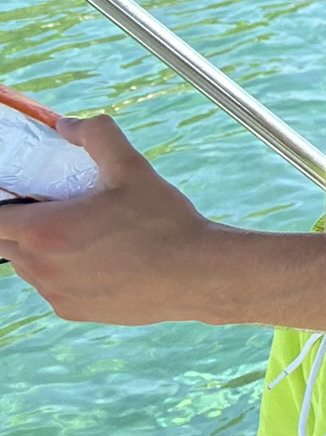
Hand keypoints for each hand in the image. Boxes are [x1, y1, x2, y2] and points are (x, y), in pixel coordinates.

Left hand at [0, 115, 218, 323]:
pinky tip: (100, 256)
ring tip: (83, 232)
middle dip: (20, 224)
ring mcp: (55, 293)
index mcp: (47, 231)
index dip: (1, 205)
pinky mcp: (72, 310)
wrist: (196, 274)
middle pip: (3, 244)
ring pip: (27, 266)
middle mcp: (42, 268)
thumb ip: (96, 136)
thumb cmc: (164, 223)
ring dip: (41, 247)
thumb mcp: (133, 169)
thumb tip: (67, 125)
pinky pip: (51, 286)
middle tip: (55, 208)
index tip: (19, 195)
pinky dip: (62, 270)